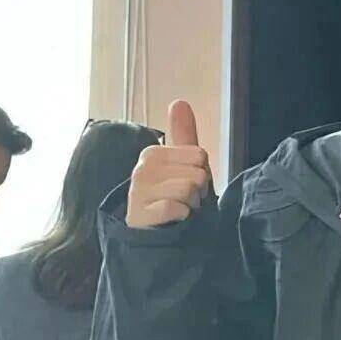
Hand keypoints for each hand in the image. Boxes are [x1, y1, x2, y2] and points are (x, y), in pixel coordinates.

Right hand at [126, 101, 212, 228]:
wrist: (156, 238)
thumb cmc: (174, 200)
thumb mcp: (184, 166)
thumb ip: (184, 135)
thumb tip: (179, 101)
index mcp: (153, 154)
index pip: (200, 155)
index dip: (202, 174)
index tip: (188, 185)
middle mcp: (142, 168)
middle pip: (197, 172)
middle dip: (198, 191)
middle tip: (183, 201)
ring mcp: (138, 192)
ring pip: (189, 189)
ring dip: (191, 206)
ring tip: (178, 211)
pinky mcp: (139, 214)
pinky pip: (176, 208)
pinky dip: (181, 218)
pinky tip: (171, 221)